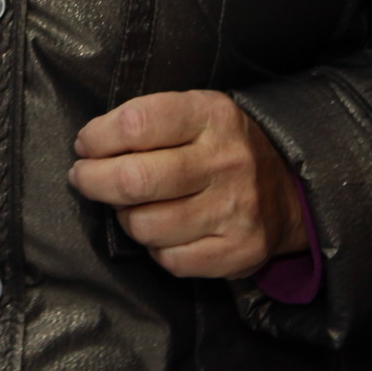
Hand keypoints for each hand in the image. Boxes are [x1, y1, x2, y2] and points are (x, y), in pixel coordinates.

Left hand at [68, 90, 307, 279]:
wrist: (287, 188)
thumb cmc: (219, 146)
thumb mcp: (194, 112)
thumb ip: (146, 121)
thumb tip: (89, 147)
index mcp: (211, 116)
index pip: (137, 123)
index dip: (98, 137)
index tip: (86, 145)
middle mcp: (226, 162)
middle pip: (135, 179)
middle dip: (93, 180)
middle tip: (84, 178)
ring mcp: (234, 210)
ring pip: (145, 225)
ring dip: (124, 217)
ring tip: (129, 205)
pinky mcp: (238, 251)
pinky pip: (169, 258)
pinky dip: (154, 247)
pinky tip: (161, 230)